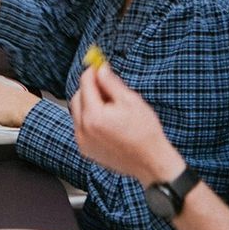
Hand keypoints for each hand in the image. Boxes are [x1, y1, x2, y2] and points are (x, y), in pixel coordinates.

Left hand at [70, 62, 180, 184]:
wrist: (151, 163)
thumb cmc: (145, 132)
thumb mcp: (130, 100)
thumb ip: (111, 83)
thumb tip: (100, 69)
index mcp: (94, 116)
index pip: (85, 84)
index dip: (93, 72)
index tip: (98, 66)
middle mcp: (83, 130)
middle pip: (77, 98)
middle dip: (89, 88)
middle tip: (106, 86)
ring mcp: (83, 141)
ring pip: (77, 113)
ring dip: (89, 104)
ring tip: (111, 107)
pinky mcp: (86, 150)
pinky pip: (81, 127)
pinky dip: (90, 119)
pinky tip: (108, 122)